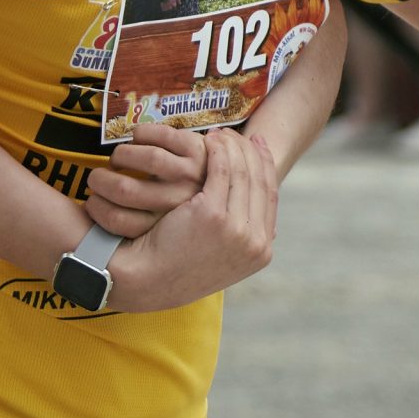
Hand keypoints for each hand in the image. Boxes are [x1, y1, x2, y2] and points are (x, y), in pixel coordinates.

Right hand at [87, 122, 209, 238]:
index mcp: (170, 228)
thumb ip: (134, 231)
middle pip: (125, 190)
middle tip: (96, 179)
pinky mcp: (198, 149)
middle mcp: (181, 203)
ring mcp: (192, 174)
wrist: (231, 196)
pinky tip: (136, 138)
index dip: (96, 211)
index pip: (119, 222)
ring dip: (121, 154)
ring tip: (116, 159)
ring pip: (144, 157)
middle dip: (100, 181)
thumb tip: (89, 228)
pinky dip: (141, 133)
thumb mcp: (164, 234)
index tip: (91, 203)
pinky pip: (160, 135)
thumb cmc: (191, 216)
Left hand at [103, 128, 277, 313]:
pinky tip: (207, 141)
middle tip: (238, 135)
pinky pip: (222, 170)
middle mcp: (255, 242)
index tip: (258, 147)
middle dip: (250, 153)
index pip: (270, 197)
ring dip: (232, 148)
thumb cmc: (177, 267)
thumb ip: (239, 236)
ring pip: (242, 172)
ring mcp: (237, 229)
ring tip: (219, 135)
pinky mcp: (214, 215)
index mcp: (260, 252)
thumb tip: (256, 217)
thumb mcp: (219, 255)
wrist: (148, 281)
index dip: (266, 167)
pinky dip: (217, 151)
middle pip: (260, 181)